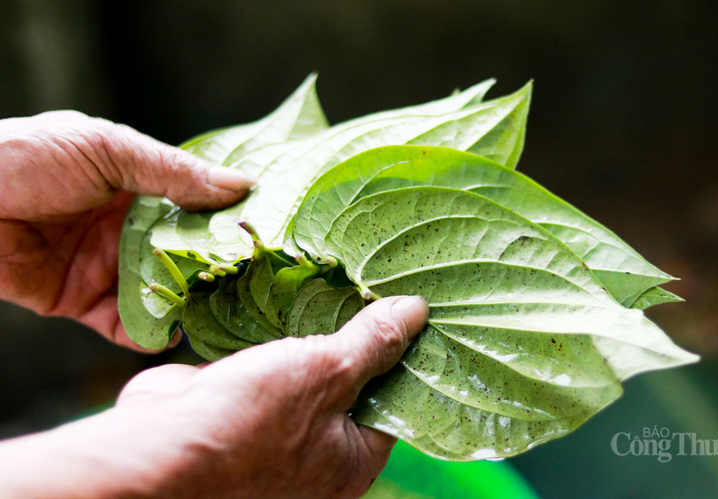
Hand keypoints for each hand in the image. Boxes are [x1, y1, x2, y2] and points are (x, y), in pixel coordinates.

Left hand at [0, 111, 254, 350]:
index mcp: (138, 182)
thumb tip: (241, 185)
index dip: (231, 216)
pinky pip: (124, 323)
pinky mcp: (82, 301)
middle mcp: (128, 225)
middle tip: (254, 281)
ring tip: (220, 312)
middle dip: (217, 267)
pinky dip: (147, 333)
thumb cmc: (23, 158)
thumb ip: (172, 172)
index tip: (269, 231)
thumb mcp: (106, 149)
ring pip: (162, 289)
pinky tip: (170, 334)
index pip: (197, 202)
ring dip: (188, 302)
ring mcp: (107, 265)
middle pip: (186, 251)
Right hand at [0, 295, 428, 498]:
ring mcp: (273, 428)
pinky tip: (287, 295)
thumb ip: (371, 343)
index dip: (402, 354)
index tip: (410, 311)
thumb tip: (416, 313)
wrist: (154, 453)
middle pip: (350, 382)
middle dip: (357, 337)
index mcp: (351, 458)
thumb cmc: (249, 425)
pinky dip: (275, 334)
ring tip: (335, 280)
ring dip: (314, 331)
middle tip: (373, 285)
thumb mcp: (326, 372)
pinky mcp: (238, 403)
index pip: (394, 399)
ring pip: (306, 369)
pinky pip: (268, 362)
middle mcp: (316, 451)